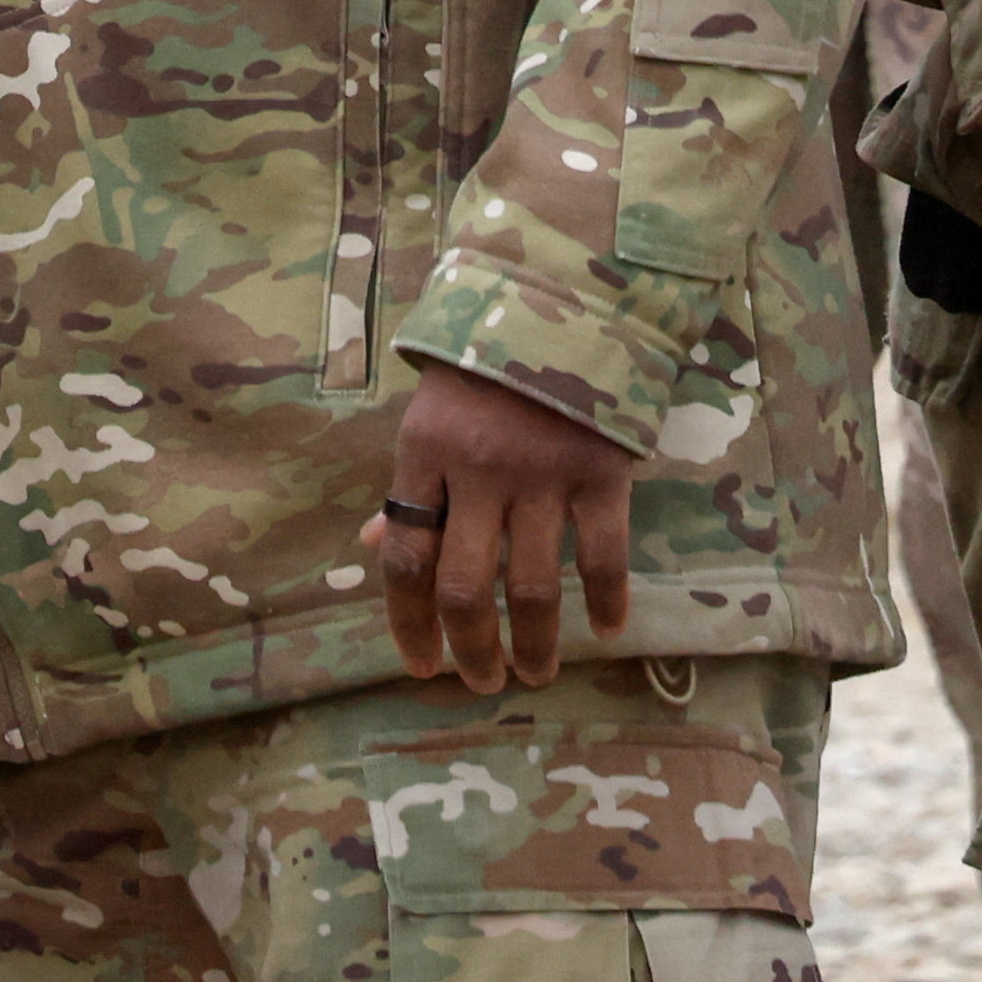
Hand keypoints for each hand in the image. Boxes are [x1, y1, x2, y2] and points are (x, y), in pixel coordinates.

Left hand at [377, 362, 638, 694]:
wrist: (556, 299)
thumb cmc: (480, 370)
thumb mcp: (428, 418)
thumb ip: (410, 488)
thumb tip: (375, 550)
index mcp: (423, 456)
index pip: (405, 559)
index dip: (409, 623)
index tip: (421, 666)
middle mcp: (477, 471)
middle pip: (465, 586)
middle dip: (472, 648)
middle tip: (481, 681)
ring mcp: (541, 473)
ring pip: (534, 585)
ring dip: (535, 643)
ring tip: (534, 673)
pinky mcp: (599, 470)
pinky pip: (603, 553)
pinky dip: (606, 600)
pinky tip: (607, 631)